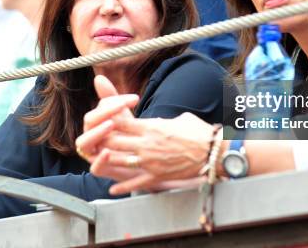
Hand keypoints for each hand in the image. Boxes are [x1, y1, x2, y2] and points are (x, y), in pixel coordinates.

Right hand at [75, 75, 136, 161]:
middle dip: (104, 113)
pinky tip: (108, 152)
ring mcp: (94, 155)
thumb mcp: (124, 117)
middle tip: (121, 106)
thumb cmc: (130, 137)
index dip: (114, 102)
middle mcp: (91, 138)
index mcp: (96, 124)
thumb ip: (112, 99)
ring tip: (111, 124)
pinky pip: (95, 168)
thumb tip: (98, 77)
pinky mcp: (101, 171)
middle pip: (89, 122)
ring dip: (96, 133)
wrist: (143, 163)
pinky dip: (100, 160)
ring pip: (84, 143)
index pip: (98, 108)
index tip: (135, 98)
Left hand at [91, 112, 214, 194]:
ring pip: (119, 161)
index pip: (120, 122)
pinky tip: (113, 188)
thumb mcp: (180, 118)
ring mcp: (150, 161)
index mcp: (151, 126)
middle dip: (102, 141)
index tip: (101, 122)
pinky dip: (122, 186)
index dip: (107, 121)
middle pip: (113, 141)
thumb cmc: (198, 132)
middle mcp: (146, 144)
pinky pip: (135, 182)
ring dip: (107, 161)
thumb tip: (159, 120)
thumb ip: (164, 120)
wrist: (212, 151)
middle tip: (95, 141)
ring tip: (101, 161)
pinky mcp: (156, 176)